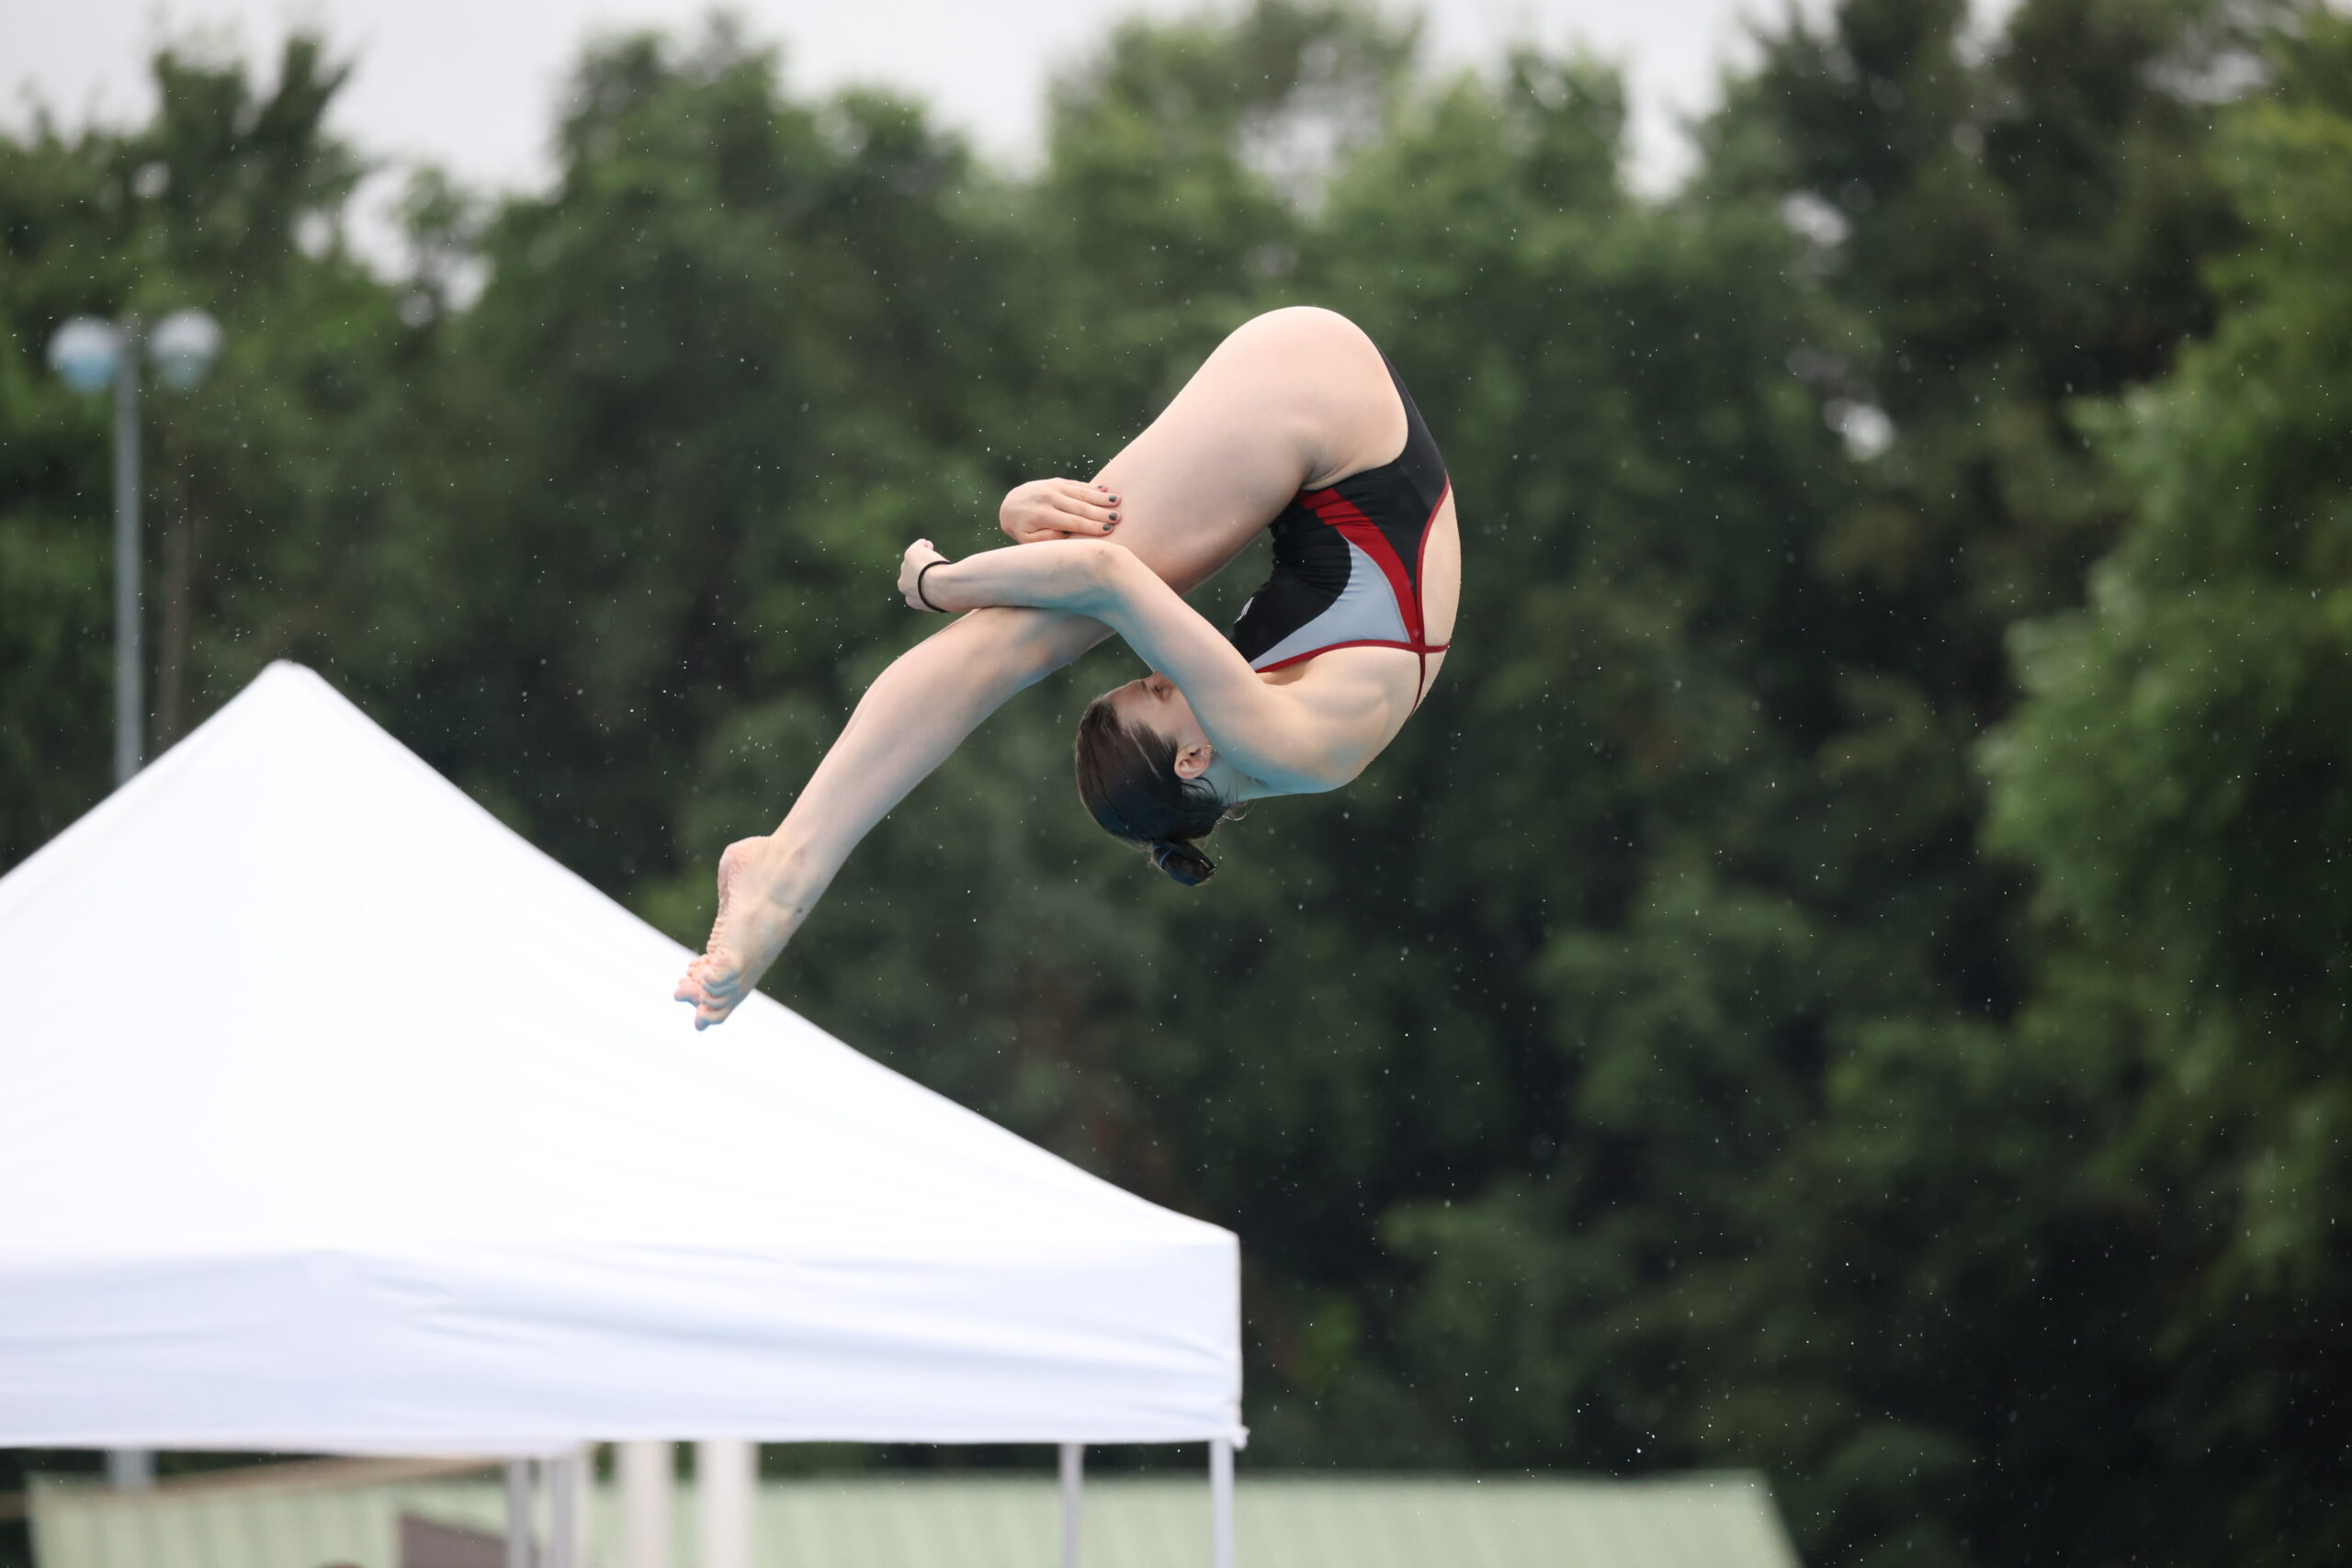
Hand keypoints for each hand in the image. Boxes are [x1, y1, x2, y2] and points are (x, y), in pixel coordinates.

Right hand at [899, 538, 949, 610]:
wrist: (942, 587)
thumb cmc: (946, 597)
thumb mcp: (942, 603)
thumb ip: (940, 599)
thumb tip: (944, 596)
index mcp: (911, 600)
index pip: (916, 590)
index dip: (925, 584)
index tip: (935, 579)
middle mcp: (903, 584)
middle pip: (912, 574)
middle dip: (921, 569)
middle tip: (934, 565)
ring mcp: (905, 568)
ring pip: (914, 560)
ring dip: (922, 555)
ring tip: (932, 551)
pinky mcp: (910, 555)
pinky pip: (917, 547)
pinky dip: (922, 545)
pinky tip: (929, 544)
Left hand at [999, 477, 1120, 542]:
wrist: (1009, 505)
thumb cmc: (1023, 529)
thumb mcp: (1029, 540)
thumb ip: (1047, 539)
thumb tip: (1066, 535)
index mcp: (1042, 515)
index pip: (1073, 522)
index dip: (1092, 526)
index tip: (1109, 530)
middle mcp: (1048, 498)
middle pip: (1080, 507)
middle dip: (1101, 512)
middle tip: (1120, 516)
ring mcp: (1051, 487)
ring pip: (1080, 493)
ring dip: (1100, 497)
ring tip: (1118, 500)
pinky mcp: (1055, 481)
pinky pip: (1076, 484)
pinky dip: (1091, 487)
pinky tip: (1105, 489)